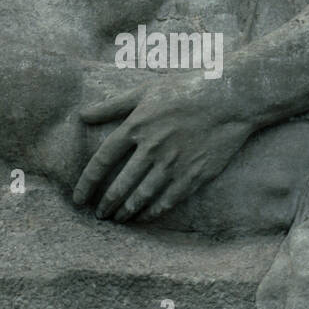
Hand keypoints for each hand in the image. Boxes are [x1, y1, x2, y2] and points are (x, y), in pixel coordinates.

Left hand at [73, 74, 253, 221]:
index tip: (78, 198)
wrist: (230, 98)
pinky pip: (168, 200)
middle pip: (120, 184)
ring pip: (142, 196)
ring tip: (118, 220)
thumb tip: (81, 115)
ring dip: (127, 211)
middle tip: (99, 215)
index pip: (102, 161)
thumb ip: (112, 105)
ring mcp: (173, 164)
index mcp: (136, 126)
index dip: (87, 183)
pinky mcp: (194, 175)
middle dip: (106, 204)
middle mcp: (151, 148)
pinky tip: (145, 217)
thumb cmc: (187, 89)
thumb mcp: (146, 90)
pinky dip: (153, 212)